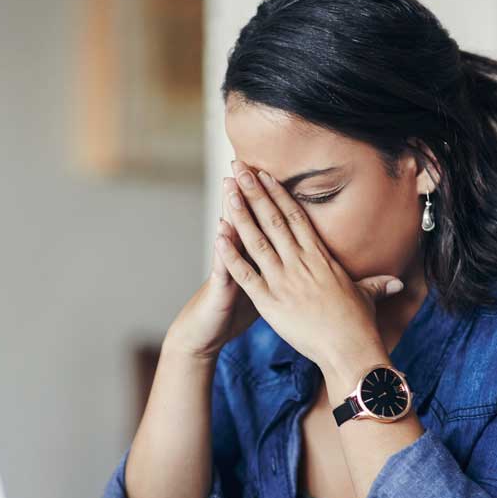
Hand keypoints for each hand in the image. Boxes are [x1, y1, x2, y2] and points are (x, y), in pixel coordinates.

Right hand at [164, 176, 259, 360]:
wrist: (203, 333)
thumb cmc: (232, 312)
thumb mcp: (259, 288)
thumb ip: (271, 269)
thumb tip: (293, 257)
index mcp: (254, 258)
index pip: (264, 224)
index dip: (270, 200)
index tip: (276, 172)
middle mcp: (239, 259)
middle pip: (248, 222)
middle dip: (250, 195)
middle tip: (249, 164)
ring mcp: (227, 272)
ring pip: (231, 238)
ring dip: (232, 213)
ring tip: (232, 188)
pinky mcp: (220, 290)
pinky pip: (223, 269)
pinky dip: (223, 251)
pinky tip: (221, 233)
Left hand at [215, 163, 402, 384]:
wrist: (349, 350)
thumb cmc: (359, 326)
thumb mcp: (367, 297)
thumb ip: (376, 285)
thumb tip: (397, 282)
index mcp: (320, 257)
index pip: (296, 216)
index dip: (279, 194)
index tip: (264, 175)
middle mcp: (301, 262)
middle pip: (274, 219)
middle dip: (254, 191)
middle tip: (239, 168)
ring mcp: (284, 280)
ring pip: (257, 239)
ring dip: (241, 212)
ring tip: (227, 189)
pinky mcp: (270, 302)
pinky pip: (245, 273)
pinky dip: (231, 254)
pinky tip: (218, 234)